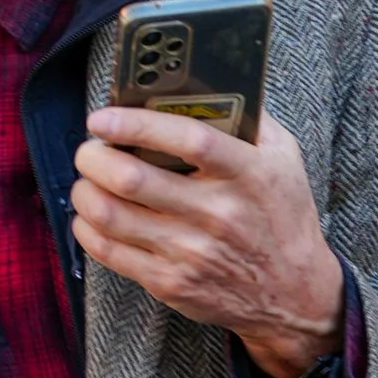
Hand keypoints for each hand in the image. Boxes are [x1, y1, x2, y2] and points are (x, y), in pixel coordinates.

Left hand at [73, 107, 344, 377]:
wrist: (292, 292)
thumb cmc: (283, 216)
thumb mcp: (283, 159)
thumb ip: (250, 119)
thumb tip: (205, 84)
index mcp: (246, 173)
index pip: (186, 140)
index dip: (136, 125)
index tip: (103, 118)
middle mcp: (216, 213)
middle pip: (132, 179)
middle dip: (94, 158)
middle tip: (88, 150)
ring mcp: (190, 251)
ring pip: (111, 216)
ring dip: (85, 193)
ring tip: (86, 180)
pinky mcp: (170, 282)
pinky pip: (110, 253)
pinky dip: (88, 229)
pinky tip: (90, 216)